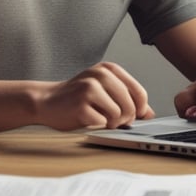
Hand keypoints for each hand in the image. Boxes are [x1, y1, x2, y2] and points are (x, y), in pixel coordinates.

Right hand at [35, 62, 154, 130]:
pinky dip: (99, 126)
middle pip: (131, 106)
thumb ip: (127, 99)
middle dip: (125, 119)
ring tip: (100, 119)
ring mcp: (89, 88)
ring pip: (119, 115)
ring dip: (112, 123)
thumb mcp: (104, 92)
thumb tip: (150, 113)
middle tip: (114, 120)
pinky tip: (88, 120)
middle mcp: (100, 75)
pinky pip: (103, 123)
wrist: (46, 101)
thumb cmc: (77, 98)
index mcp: (109, 69)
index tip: (133, 116)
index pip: (139, 92)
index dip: (140, 110)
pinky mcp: (81, 104)